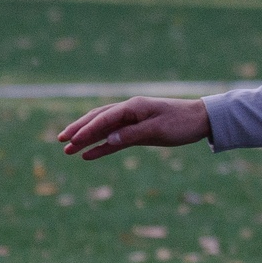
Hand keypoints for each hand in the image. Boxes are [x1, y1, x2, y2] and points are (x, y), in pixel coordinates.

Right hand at [54, 96, 209, 159]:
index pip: (104, 118)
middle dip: (78, 130)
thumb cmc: (182, 123)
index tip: (71, 139)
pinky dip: (101, 146)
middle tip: (60, 140)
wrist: (201, 120)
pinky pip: (115, 139)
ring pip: (103, 129)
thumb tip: (108, 140)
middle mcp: (129, 112)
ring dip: (86, 139)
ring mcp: (132, 121)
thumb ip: (132, 135)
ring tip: (68, 148)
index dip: (86, 129)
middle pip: (97, 120)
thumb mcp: (158, 130)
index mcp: (133, 107)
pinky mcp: (137, 131)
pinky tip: (89, 155)